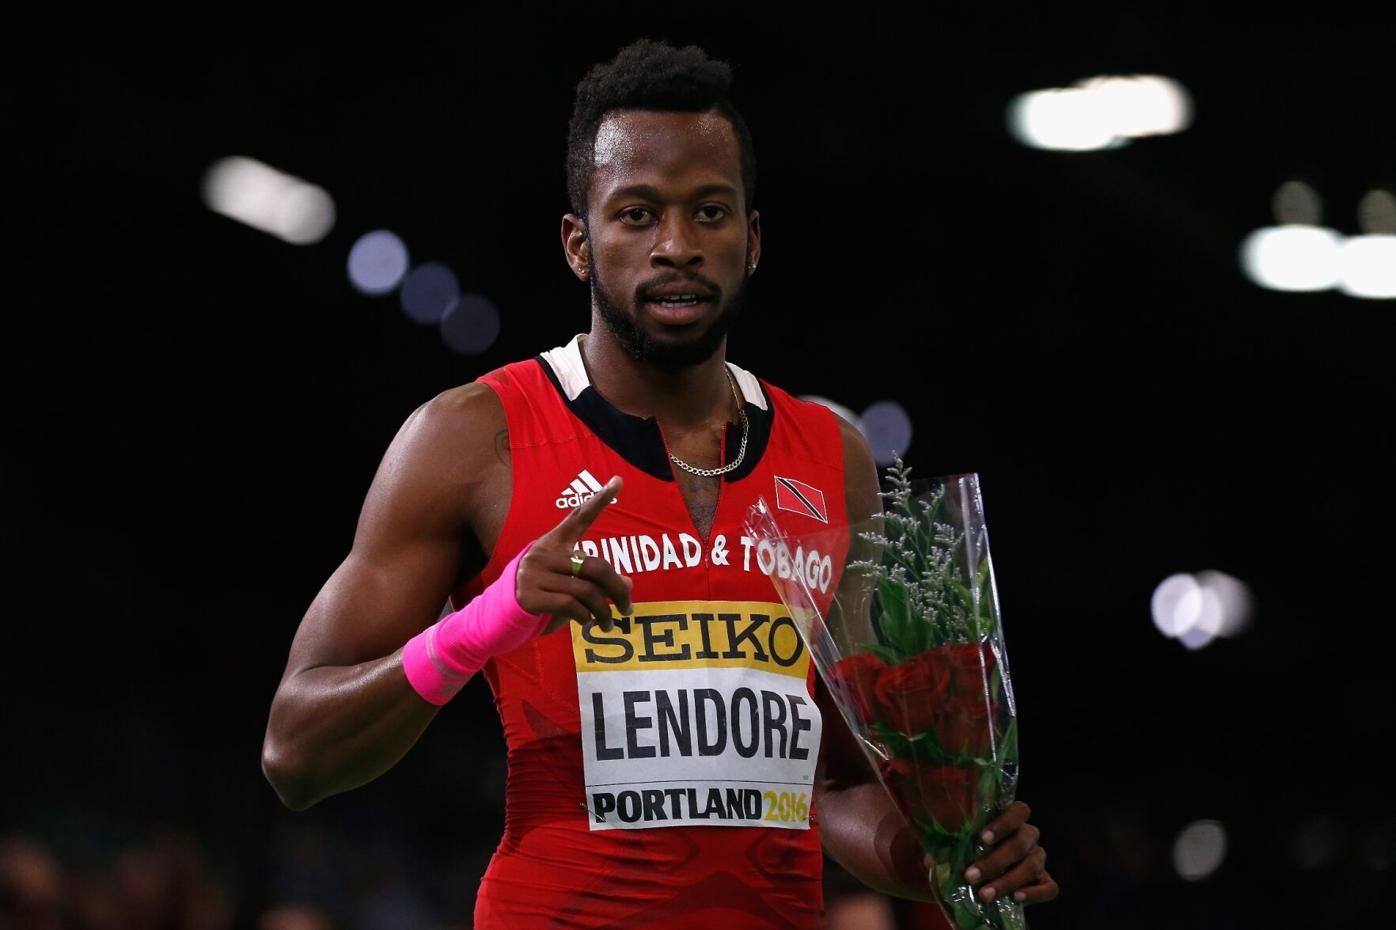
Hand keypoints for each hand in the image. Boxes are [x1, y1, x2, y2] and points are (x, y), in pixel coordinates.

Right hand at [514, 475, 633, 633]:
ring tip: (608, 624)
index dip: (599, 499)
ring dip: (603, 611)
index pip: (579, 517)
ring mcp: (534, 573)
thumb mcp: (568, 586)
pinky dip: (585, 617)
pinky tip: (586, 623)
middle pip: (596, 566)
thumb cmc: (539, 598)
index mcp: (553, 543)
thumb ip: (593, 581)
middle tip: (628, 609)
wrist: (498, 617)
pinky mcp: (529, 595)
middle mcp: (544, 553)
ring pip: (586, 591)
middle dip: (617, 590)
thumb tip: (627, 585)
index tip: (618, 480)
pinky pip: (571, 605)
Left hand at [923, 801, 1056, 905]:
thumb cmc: (968, 850)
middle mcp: (1028, 835)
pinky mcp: (1045, 881)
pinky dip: (1034, 894)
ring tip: (984, 894)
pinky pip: (1050, 888)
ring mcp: (1038, 858)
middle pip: (1021, 842)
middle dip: (995, 861)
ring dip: (1007, 881)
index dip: (1003, 823)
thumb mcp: (956, 844)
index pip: (1019, 810)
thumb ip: (947, 846)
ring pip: (1033, 865)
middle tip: (971, 876)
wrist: (981, 874)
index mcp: (1011, 818)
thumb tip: (932, 859)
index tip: (982, 838)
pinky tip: (1015, 898)